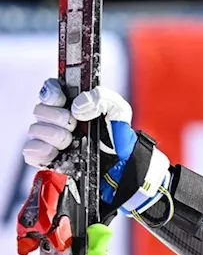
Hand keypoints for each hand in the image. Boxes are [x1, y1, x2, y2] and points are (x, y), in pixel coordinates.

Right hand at [22, 80, 168, 217]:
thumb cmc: (117, 137)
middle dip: (58, 116)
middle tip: (74, 125)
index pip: (50, 89)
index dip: (51, 92)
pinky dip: (42, 150)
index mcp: (72, 104)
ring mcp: (49, 139)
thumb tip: (77, 106)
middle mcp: (57, 120)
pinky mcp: (45, 158)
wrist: (119, 165)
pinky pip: (30, 150)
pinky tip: (56, 151)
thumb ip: (101, 98)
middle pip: (40, 109)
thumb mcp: (118, 110)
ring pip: (35, 129)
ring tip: (71, 141)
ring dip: (55, 134)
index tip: (61, 99)